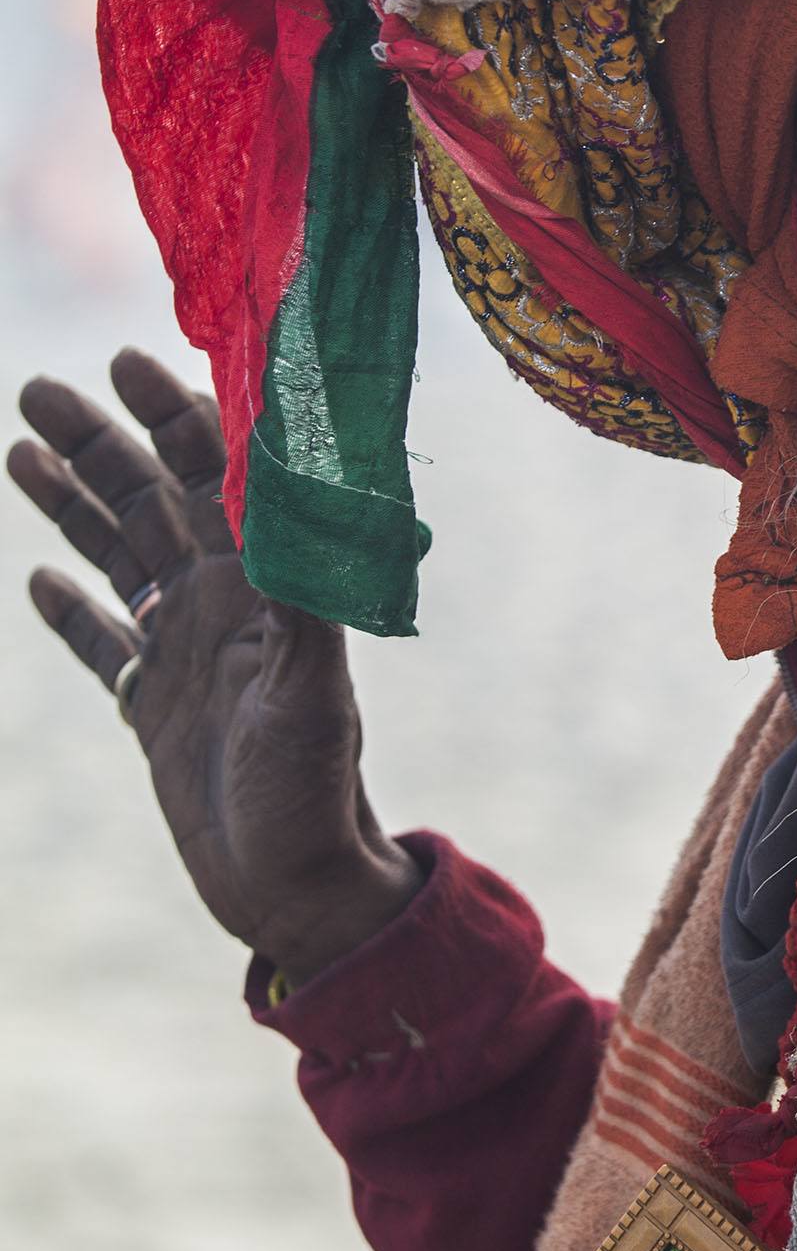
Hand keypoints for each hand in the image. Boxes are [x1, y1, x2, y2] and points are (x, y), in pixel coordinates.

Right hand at [10, 348, 419, 982]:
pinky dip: (74, 613)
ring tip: (18, 450)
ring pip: (120, 555)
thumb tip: (294, 510)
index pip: (216, 479)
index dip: (173, 418)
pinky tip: (38, 581)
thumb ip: (299, 604)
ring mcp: (186, 651)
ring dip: (74, 502)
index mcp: (263, 587)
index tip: (122, 363)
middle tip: (36, 389)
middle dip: (101, 442)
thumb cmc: (314, 791)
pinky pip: (104, 643)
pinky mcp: (154, 707)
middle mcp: (225, 604)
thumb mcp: (309, 694)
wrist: (298, 887)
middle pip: (154, 501)